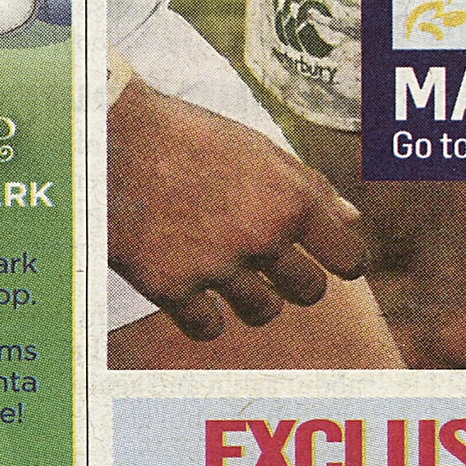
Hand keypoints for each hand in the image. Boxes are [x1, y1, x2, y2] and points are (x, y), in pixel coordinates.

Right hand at [107, 77, 366, 336]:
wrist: (113, 139)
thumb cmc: (191, 138)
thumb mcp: (258, 150)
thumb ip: (308, 187)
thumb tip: (352, 219)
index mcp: (291, 198)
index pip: (348, 258)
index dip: (342, 261)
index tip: (329, 260)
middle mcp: (261, 235)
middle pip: (309, 292)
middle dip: (296, 282)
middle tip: (270, 263)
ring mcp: (217, 266)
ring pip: (262, 313)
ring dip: (253, 299)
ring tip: (228, 267)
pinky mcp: (173, 288)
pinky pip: (209, 327)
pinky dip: (205, 316)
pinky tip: (194, 288)